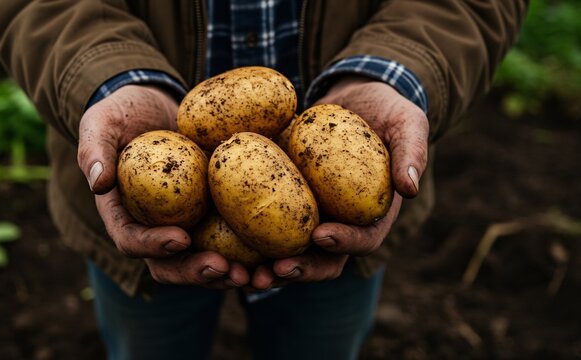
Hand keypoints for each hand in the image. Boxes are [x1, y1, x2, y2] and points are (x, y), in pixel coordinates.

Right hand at [77, 85, 248, 287]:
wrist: (158, 104)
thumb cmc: (124, 112)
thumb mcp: (102, 120)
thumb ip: (94, 147)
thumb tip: (98, 182)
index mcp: (123, 214)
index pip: (131, 240)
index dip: (153, 246)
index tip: (180, 239)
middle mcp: (155, 228)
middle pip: (172, 264)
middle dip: (198, 273)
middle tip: (226, 270)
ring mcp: (187, 224)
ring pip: (205, 260)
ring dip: (230, 274)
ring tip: (257, 275)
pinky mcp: (214, 215)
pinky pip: (233, 239)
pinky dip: (252, 251)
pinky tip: (277, 254)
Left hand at [251, 76, 427, 288]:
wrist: (353, 98)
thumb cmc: (385, 110)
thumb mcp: (406, 121)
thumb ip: (412, 151)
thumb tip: (410, 188)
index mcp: (373, 214)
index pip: (364, 239)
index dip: (345, 243)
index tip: (321, 234)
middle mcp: (341, 223)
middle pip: (323, 260)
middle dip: (300, 270)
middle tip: (273, 271)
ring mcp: (311, 216)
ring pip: (290, 252)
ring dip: (267, 267)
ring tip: (240, 274)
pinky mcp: (284, 202)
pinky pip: (265, 225)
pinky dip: (246, 238)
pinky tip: (220, 241)